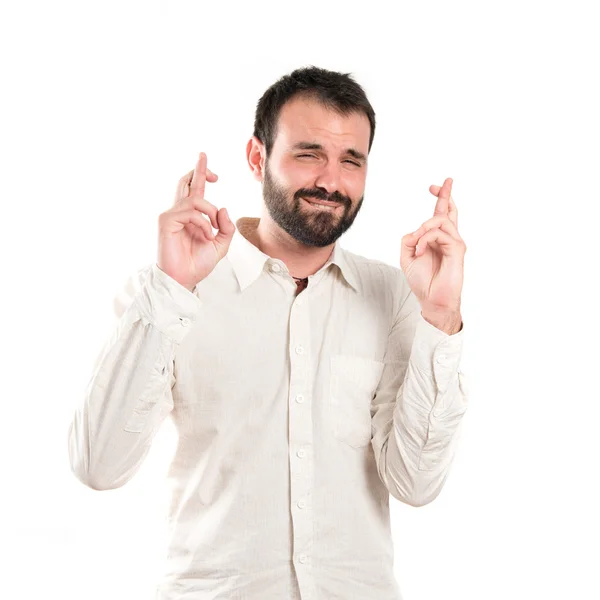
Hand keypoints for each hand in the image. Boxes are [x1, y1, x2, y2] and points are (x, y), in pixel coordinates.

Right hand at [157, 152, 235, 290]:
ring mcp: (171, 215)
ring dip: (210, 213)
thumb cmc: (197, 263)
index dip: (200, 174)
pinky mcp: (166, 221)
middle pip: (186, 182)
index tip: (214, 172)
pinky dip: (203, 223)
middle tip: (203, 156)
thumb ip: (226, 228)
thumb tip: (223, 208)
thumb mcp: (220, 245)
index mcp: (191, 216)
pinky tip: (206, 236)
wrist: (185, 278)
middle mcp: (179, 212)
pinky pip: (191, 212)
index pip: (194, 190)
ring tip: (212, 232)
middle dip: (198, 169)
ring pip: (195, 198)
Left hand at [400, 177, 465, 322]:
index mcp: (437, 240)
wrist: (432, 300)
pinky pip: (438, 233)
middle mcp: (448, 239)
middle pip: (449, 211)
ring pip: (439, 220)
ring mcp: (454, 243)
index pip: (441, 214)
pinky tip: (420, 251)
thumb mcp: (407, 257)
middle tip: (435, 186)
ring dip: (423, 229)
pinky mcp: (457, 249)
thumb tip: (415, 231)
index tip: (433, 187)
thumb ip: (408, 240)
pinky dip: (425, 240)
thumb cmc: (422, 281)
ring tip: (417, 244)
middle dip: (444, 195)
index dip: (440, 198)